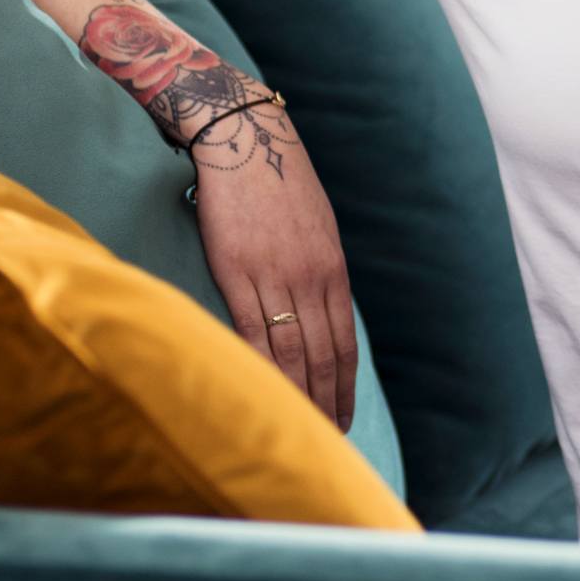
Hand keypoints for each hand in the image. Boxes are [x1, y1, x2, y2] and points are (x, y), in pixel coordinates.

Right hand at [187, 114, 355, 433]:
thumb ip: (321, 272)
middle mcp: (310, 278)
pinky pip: (250, 329)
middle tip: (320, 440)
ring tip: (291, 428)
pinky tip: (257, 392)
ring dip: (292, 395)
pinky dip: (255, 366)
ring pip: (288, 351)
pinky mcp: (237, 271)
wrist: (245, 140)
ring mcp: (274, 276)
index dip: (343, 386)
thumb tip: (325, 311)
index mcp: (332, 270)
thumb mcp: (318, 228)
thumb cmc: (280, 182)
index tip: (342, 418)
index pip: (343, 343)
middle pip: (321, 356)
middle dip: (322, 402)